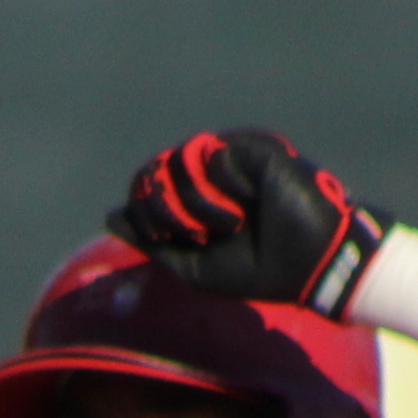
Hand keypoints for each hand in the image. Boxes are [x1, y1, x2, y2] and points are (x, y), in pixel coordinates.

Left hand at [112, 127, 387, 316]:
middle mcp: (207, 175)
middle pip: (154, 170)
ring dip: (196, 203)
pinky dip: (222, 186)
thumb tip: (112, 216)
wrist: (306, 263)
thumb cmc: (254, 271)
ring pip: (179, 161)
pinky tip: (248, 202)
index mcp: (191, 201)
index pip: (144, 185)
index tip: (162, 237)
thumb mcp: (190, 265)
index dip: (143, 211)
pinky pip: (211, 154)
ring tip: (229, 223)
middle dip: (165, 208)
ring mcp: (230, 159)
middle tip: (198, 234)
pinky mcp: (253, 147)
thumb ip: (150, 239)